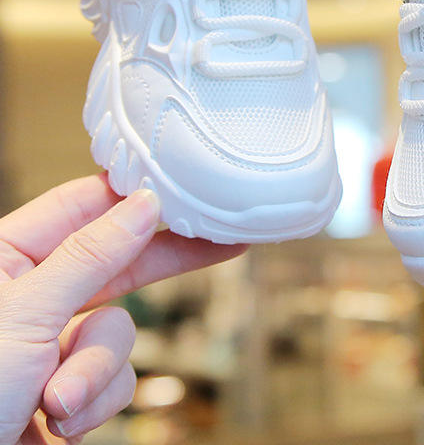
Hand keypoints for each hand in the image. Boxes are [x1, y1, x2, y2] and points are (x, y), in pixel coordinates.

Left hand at [0, 173, 246, 444]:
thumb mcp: (23, 316)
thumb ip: (88, 257)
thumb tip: (143, 205)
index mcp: (4, 258)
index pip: (79, 206)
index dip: (128, 195)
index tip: (179, 186)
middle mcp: (32, 295)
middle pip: (116, 261)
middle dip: (161, 262)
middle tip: (220, 241)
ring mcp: (52, 344)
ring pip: (119, 331)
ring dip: (97, 369)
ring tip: (56, 400)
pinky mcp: (69, 389)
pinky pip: (115, 379)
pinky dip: (94, 404)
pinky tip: (59, 425)